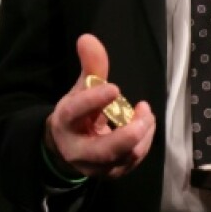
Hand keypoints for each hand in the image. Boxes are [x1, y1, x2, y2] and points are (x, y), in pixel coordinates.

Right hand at [43, 34, 155, 180]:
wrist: (68, 147)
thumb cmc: (78, 114)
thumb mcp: (80, 89)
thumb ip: (90, 66)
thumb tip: (87, 38)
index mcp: (64, 123)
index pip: (75, 113)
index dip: (94, 100)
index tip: (114, 88)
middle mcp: (78, 150)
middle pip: (103, 151)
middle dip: (128, 134)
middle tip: (144, 111)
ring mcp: (96, 166)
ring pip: (124, 157)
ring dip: (142, 134)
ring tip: (146, 113)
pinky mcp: (112, 173)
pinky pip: (132, 161)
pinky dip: (144, 142)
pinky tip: (146, 124)